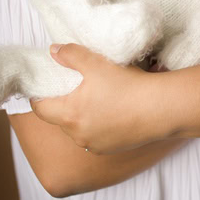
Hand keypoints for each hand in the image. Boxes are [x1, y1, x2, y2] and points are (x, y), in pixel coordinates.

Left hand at [29, 43, 164, 153]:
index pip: (40, 108)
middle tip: (73, 87)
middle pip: (59, 118)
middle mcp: (78, 135)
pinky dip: (96, 125)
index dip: (39, 96)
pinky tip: (110, 112)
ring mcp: (94, 144)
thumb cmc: (127, 85)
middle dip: (62, 103)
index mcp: (69, 114)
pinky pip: (94, 137)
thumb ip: (71, 55)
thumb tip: (53, 51)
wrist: (160, 108)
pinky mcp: (110, 149)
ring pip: (77, 129)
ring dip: (80, 116)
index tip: (44, 85)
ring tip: (95, 98)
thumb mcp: (96, 63)